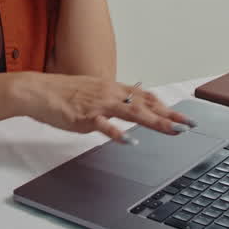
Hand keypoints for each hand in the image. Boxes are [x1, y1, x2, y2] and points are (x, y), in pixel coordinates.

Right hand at [10, 72, 196, 142]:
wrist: (38, 91)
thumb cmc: (63, 94)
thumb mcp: (93, 92)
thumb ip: (112, 99)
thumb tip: (129, 104)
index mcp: (112, 87)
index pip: (146, 96)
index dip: (167, 106)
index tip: (184, 116)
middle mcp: (109, 93)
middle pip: (146, 104)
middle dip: (170, 115)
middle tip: (189, 125)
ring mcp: (98, 104)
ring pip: (132, 112)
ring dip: (154, 121)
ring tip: (172, 131)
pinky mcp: (85, 116)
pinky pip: (104, 125)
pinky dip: (118, 133)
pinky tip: (130, 140)